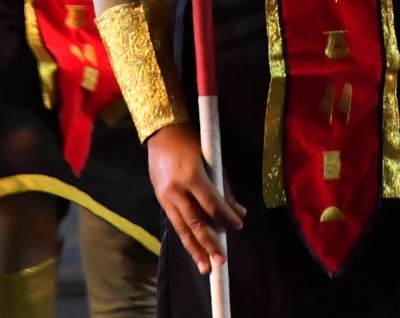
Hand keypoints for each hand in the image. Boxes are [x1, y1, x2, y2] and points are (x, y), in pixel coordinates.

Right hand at [148, 123, 245, 273]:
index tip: (238, 227)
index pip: (212, 204)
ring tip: (205, 267)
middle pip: (195, 222)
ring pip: (182, 228)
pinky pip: (175, 223)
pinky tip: (194, 250)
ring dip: (195, 249)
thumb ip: (224, 187)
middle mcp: (176, 190)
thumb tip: (239, 212)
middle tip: (221, 262)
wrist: (161, 132)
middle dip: (210, 244)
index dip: (225, 218)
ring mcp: (165, 197)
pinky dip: (186, 237)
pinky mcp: (160, 200)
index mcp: (191, 176)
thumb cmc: (192, 141)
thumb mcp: (212, 160)